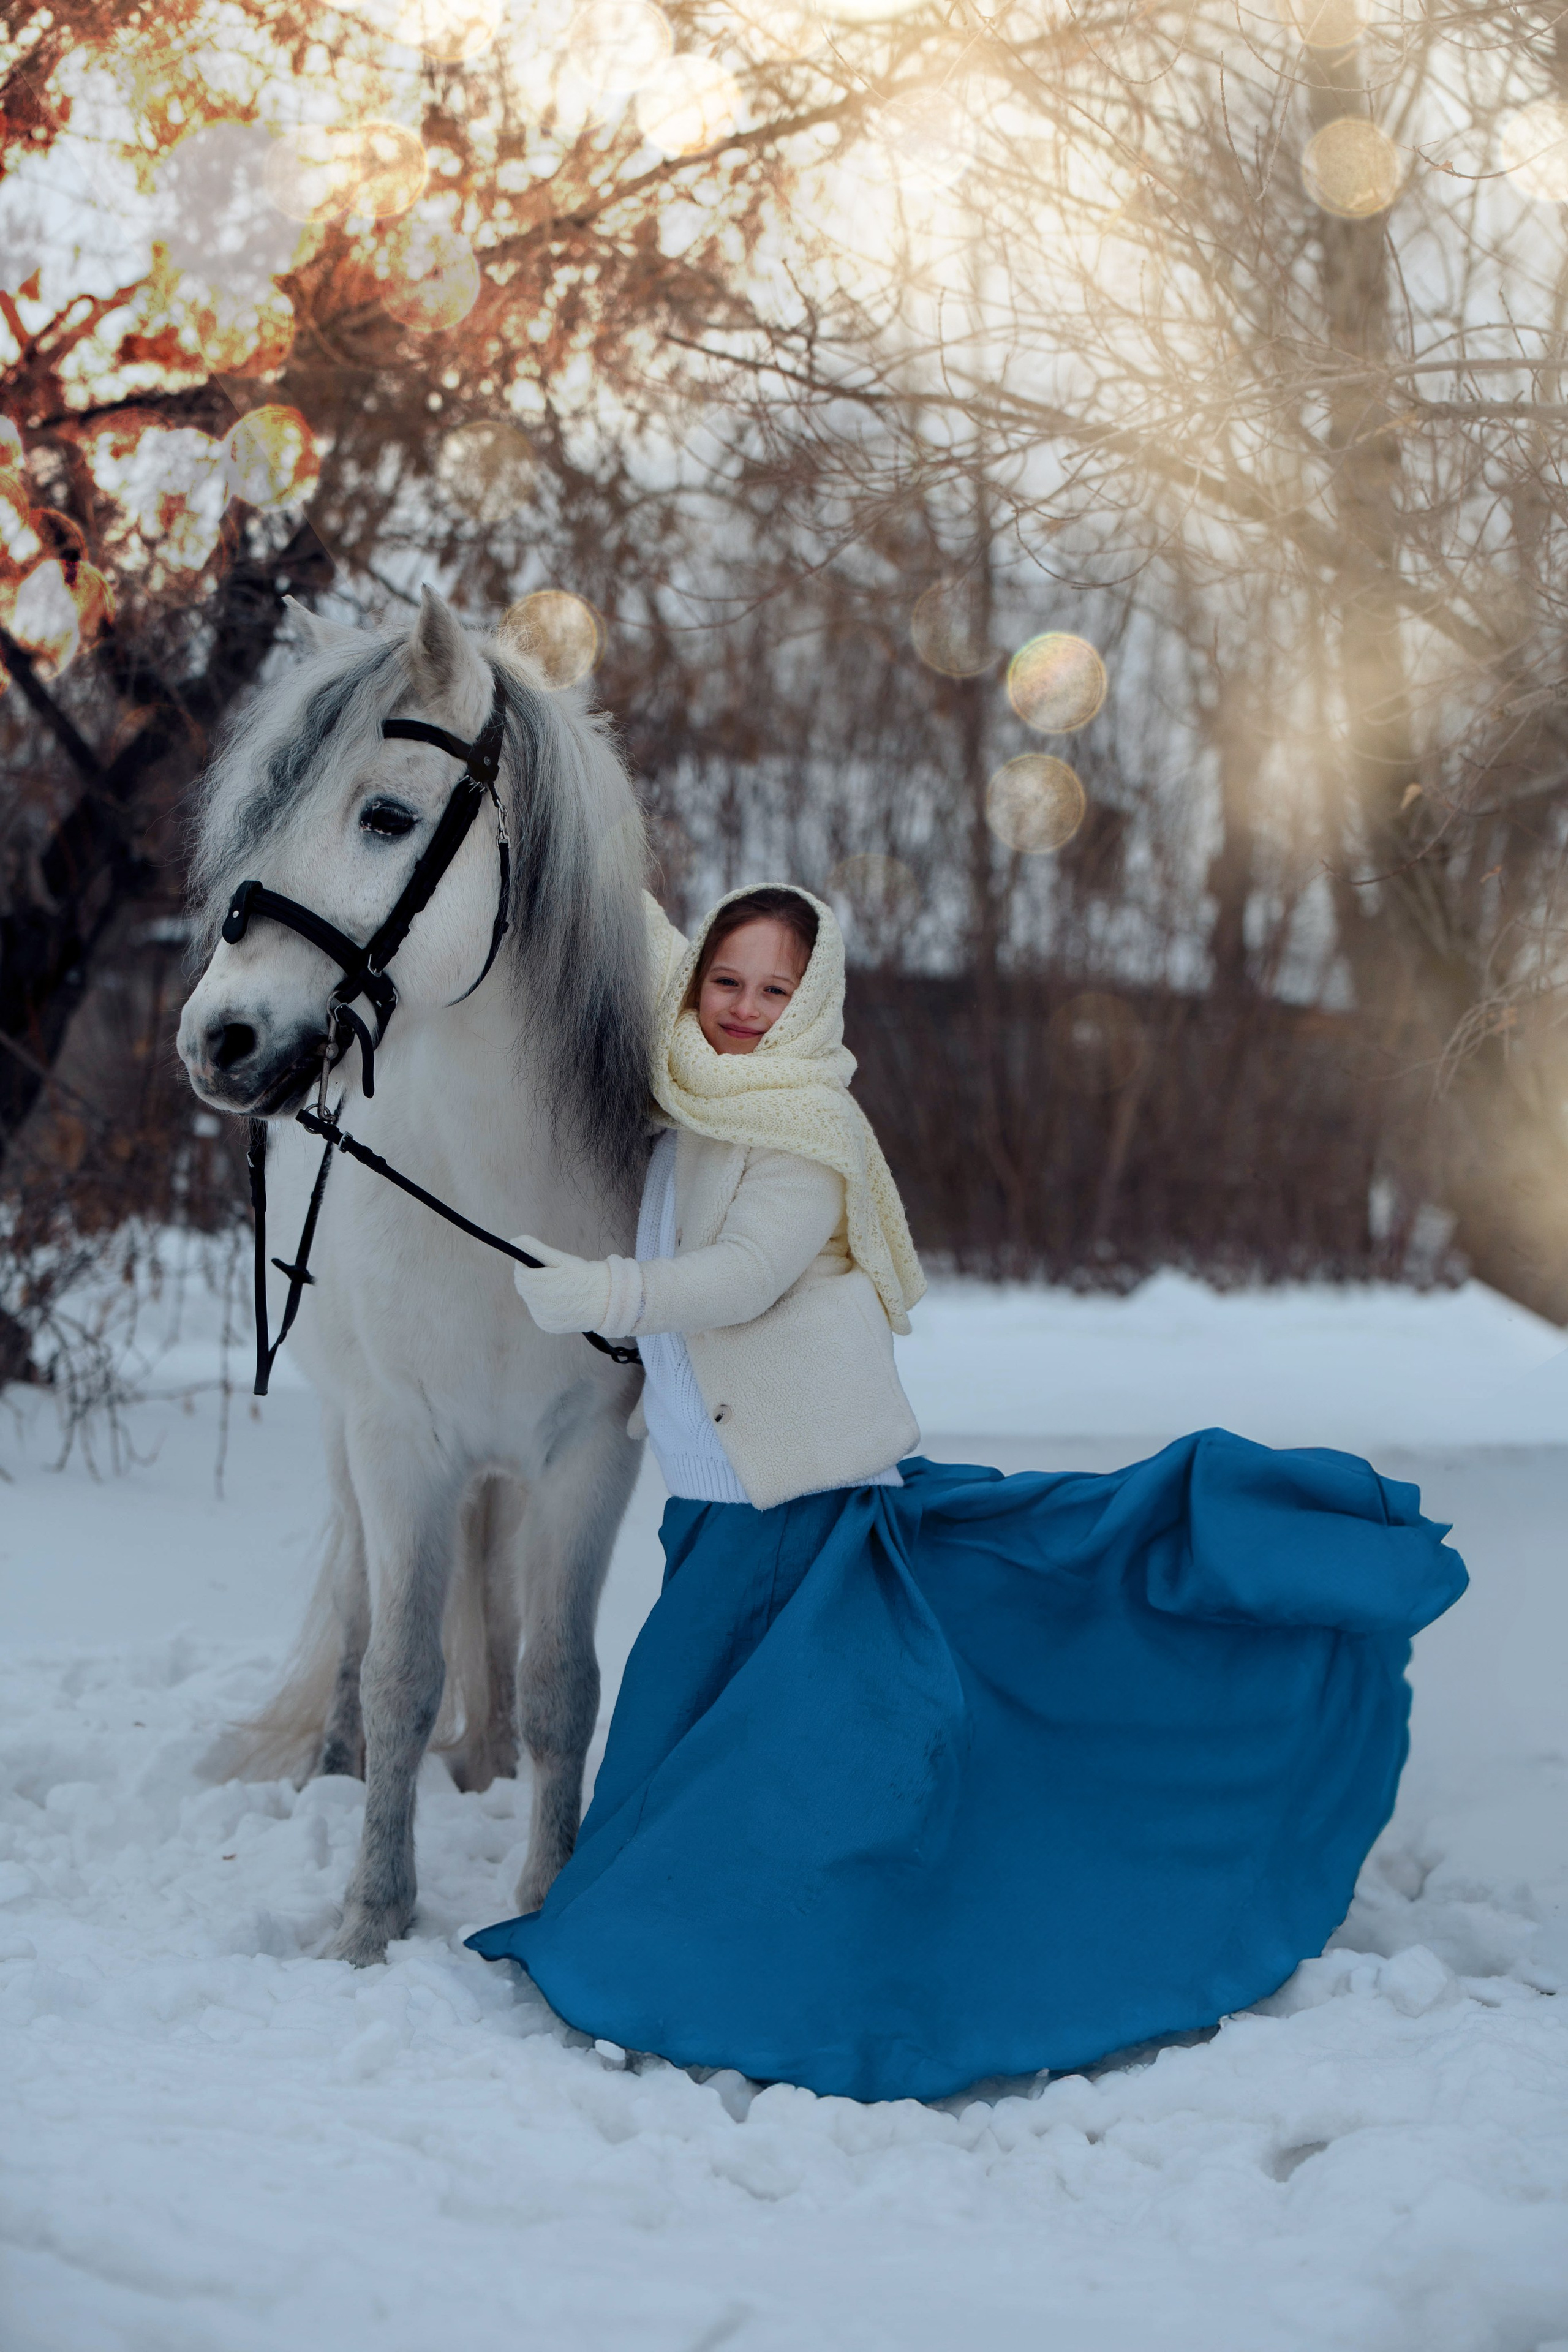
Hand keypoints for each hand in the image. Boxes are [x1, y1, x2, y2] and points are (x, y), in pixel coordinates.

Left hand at [510, 1238, 640, 1336]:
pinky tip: (557, 1300)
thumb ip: (535, 1248)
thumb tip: (514, 1241)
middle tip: (548, 1274)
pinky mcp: (548, 1326)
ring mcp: (543, 1317)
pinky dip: (543, 1306)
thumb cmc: (583, 1275)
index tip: (536, 1262)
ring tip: (555, 1287)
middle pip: (524, 1287)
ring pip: (530, 1300)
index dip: (525, 1265)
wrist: (605, 1299)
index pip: (520, 1274)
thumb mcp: (559, 1258)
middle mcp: (539, 1304)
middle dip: (531, 1278)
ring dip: (537, 1292)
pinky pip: (538, 1313)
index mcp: (539, 1285)